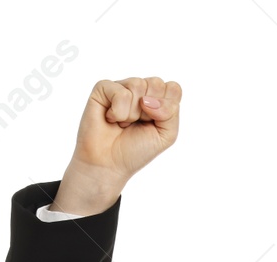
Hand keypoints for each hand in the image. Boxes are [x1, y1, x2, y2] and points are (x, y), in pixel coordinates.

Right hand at [51, 76, 181, 214]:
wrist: (109, 164)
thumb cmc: (136, 150)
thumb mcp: (166, 135)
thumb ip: (171, 113)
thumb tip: (148, 100)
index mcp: (158, 98)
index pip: (173, 88)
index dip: (167, 108)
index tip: (155, 123)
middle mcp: (140, 90)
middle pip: (156, 83)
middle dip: (149, 111)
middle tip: (137, 124)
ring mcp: (122, 87)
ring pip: (138, 85)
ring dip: (132, 113)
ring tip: (124, 123)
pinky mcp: (103, 88)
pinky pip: (120, 92)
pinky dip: (118, 112)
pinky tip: (111, 119)